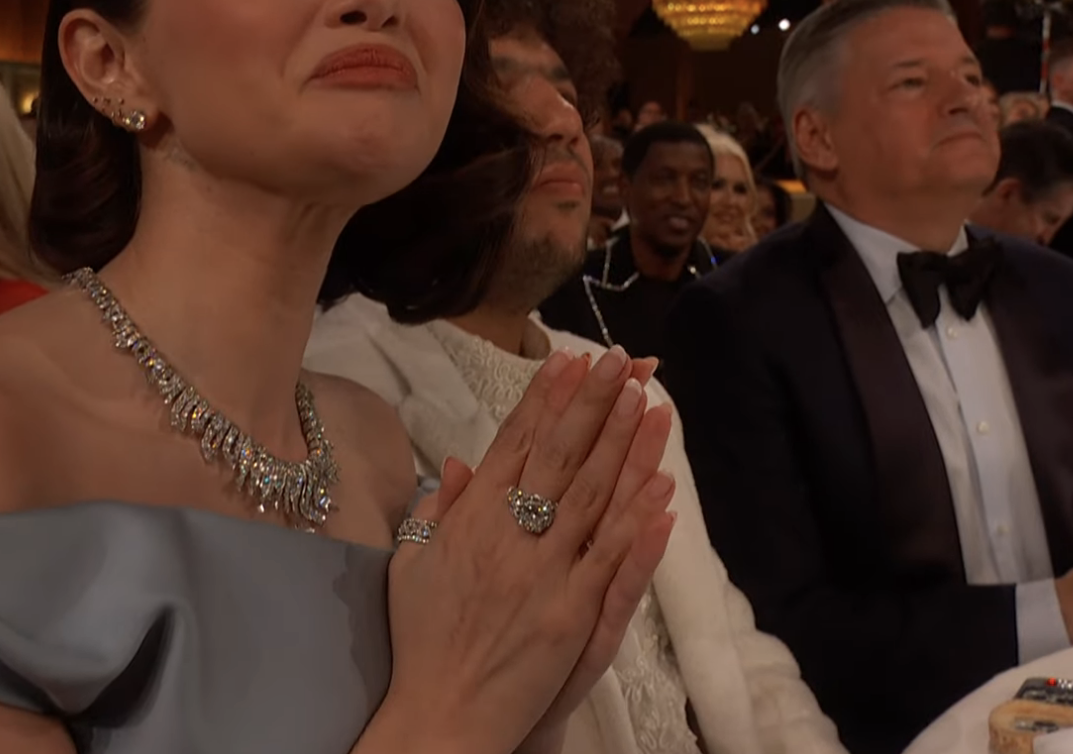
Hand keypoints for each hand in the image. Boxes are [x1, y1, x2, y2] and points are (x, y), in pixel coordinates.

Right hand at [365, 346, 675, 753]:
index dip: (545, 399)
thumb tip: (460, 464)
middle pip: (560, 457)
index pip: (514, 444)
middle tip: (620, 360)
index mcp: (469, 520)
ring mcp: (546, 575)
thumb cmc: (421, 637)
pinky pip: (613, 559)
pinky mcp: (575, 614)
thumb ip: (436, 511)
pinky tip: (662, 487)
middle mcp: (509, 537)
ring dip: (623, 445)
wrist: (441, 711)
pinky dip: (639, 521)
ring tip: (648, 400)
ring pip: (594, 497)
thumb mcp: (411, 563)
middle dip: (592, 404)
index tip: (568, 360)